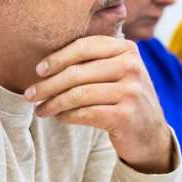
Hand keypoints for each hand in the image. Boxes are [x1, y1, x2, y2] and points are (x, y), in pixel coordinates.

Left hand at [25, 36, 173, 173]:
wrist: (151, 134)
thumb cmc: (125, 99)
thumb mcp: (118, 72)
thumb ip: (95, 60)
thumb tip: (47, 62)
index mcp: (127, 49)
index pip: (85, 47)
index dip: (58, 58)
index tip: (38, 70)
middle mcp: (132, 67)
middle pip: (78, 72)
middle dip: (48, 85)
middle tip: (30, 95)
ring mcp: (131, 92)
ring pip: (79, 94)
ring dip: (54, 103)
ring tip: (40, 110)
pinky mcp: (126, 116)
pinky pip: (86, 114)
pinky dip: (67, 116)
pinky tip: (58, 118)